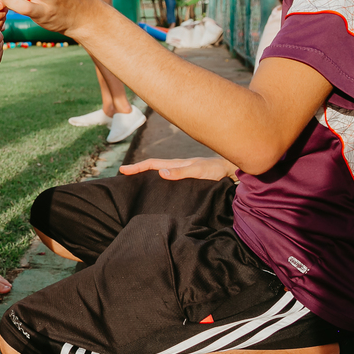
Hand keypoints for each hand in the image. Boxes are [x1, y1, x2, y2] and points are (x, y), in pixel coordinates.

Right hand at [119, 156, 237, 181]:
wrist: (231, 171)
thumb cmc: (216, 170)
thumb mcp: (198, 171)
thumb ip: (181, 172)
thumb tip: (160, 173)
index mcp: (175, 164)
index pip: (151, 164)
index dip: (137, 167)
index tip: (123, 170)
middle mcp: (176, 167)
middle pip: (152, 167)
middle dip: (137, 170)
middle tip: (124, 175)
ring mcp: (182, 172)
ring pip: (159, 172)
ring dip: (147, 175)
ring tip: (136, 183)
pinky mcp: (187, 178)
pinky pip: (168, 178)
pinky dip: (158, 181)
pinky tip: (159, 189)